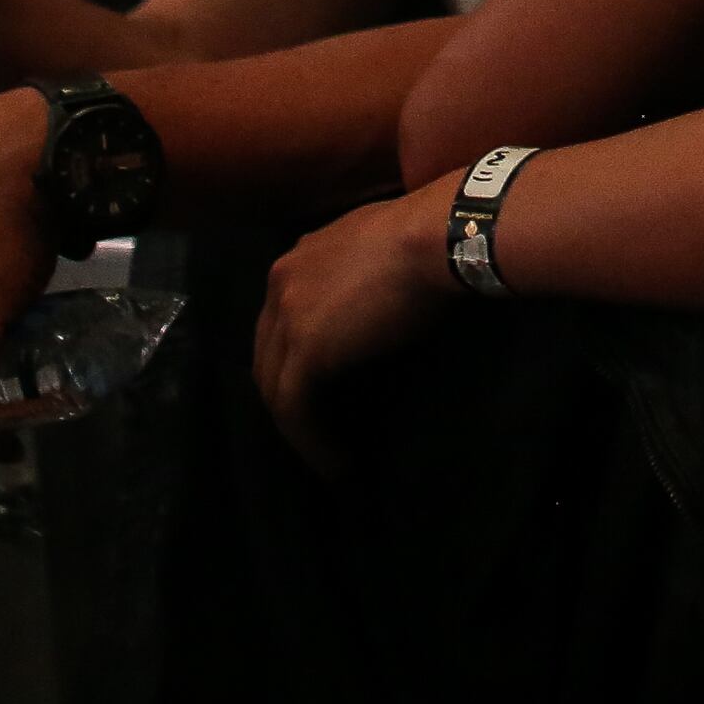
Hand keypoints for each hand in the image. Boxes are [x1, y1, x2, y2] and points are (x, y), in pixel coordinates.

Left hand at [253, 184, 459, 473]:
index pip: (281, 319)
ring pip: (275, 386)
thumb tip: (374, 300)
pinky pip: (293, 408)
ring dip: (298, 428)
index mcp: (299, 258)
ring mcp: (287, 317)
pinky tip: (337, 465)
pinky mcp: (305, 351)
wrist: (434, 238)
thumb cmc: (426, 238)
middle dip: (288, 395)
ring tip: (329, 457)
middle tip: (319, 429)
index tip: (325, 387)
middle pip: (268, 354)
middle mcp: (281, 283)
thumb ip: (358, 271)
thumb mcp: (378, 247)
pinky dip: (310, 441)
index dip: (296, 357)